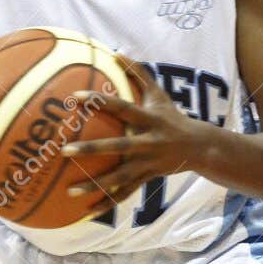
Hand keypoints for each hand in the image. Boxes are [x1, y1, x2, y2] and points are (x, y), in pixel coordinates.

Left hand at [62, 59, 205, 214]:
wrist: (198, 148)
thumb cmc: (171, 117)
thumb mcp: (159, 94)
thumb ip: (138, 73)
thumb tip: (116, 51)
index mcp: (148, 119)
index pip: (121, 107)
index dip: (100, 101)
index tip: (75, 97)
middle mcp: (147, 142)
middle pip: (116, 147)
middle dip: (91, 149)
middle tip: (64, 150)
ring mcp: (147, 163)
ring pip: (118, 177)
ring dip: (94, 185)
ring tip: (70, 191)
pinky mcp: (146, 178)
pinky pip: (124, 194)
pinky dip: (106, 203)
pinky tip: (86, 212)